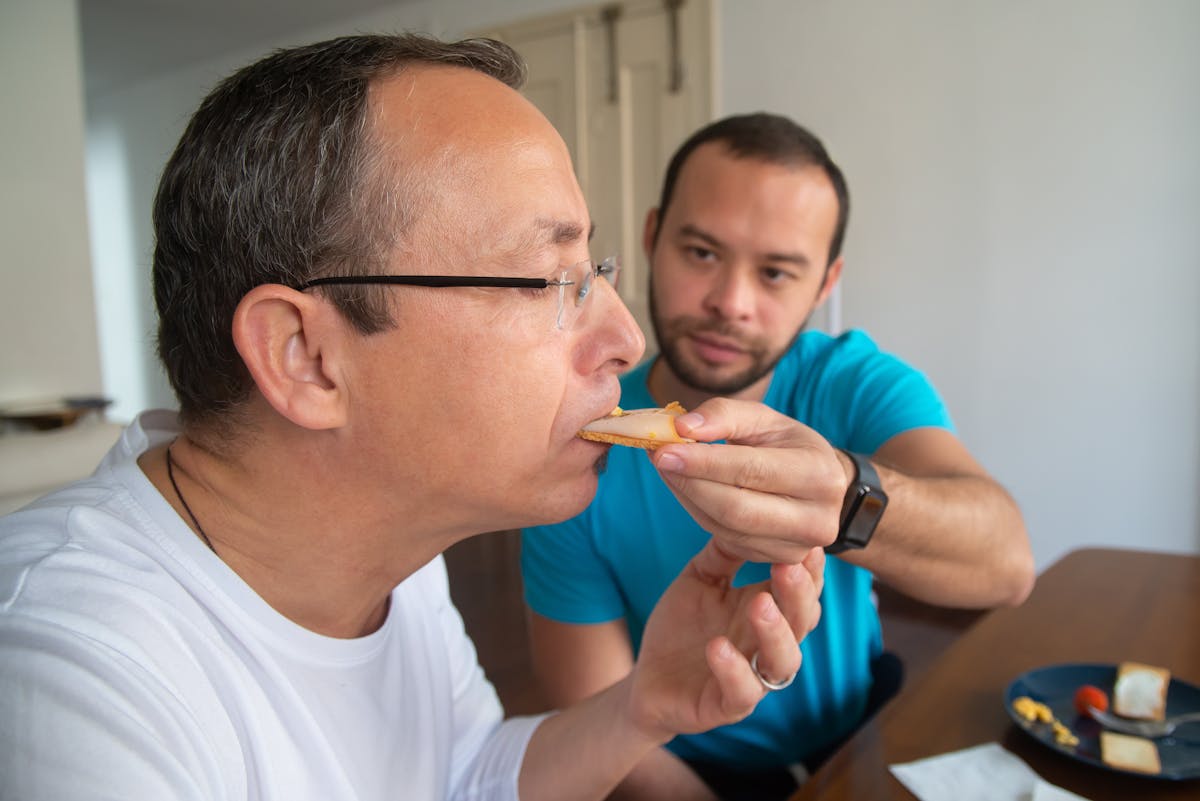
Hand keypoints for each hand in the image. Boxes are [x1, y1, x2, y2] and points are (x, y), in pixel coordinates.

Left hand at [626, 539, 824, 741]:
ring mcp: (752, 676)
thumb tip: (741, 515)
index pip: (802, 590)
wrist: (647, 677)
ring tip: (760, 604)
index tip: (807, 543)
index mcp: (766, 610)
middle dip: (799, 595)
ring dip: (776, 632)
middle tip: (789, 567)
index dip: (810, 570)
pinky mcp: (727, 704)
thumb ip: (721, 555)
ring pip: (783, 661)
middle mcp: (766, 644)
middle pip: (802, 622)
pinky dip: (734, 669)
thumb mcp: (698, 581)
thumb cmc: (681, 627)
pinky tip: (718, 646)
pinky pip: (742, 692)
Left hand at [650, 397, 848, 562]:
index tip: (663, 449)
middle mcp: (817, 518)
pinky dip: (699, 512)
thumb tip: (682, 427)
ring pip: (726, 529)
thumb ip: (724, 415)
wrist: (816, 481)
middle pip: (736, 509)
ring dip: (688, 498)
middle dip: (689, 483)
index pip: (750, 471)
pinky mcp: (779, 559)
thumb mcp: (764, 418)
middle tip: (657, 458)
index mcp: (820, 474)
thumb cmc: (787, 444)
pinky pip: (726, 540)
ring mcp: (799, 546)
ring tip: (667, 468)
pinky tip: (686, 488)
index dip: (703, 462)